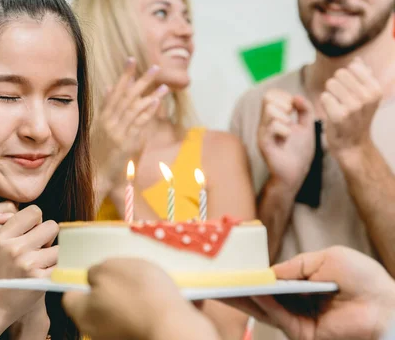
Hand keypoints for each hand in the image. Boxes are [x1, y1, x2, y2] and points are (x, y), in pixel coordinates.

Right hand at [0, 205, 58, 331]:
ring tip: (42, 260)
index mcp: (2, 237)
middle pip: (52, 226)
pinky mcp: (41, 280)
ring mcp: (30, 265)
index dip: (36, 220)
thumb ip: (5, 222)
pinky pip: (61, 264)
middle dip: (48, 235)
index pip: (34, 212)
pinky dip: (57, 267)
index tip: (31, 229)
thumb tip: (14, 207)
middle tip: (38, 246)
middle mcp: (16, 249)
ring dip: (54, 252)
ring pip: (60, 246)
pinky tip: (46, 271)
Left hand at [62, 258, 216, 339]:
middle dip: (108, 284)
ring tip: (143, 277)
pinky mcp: (140, 334)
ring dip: (129, 292)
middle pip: (95, 302)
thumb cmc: (138, 294)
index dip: (80, 279)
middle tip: (122, 269)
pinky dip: (145, 303)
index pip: (70, 295)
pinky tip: (156, 290)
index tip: (92, 268)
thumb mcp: (109, 268)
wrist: (174, 323)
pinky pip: (138, 314)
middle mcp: (96, 329)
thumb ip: (95, 271)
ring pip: (118, 307)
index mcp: (82, 313)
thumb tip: (93, 276)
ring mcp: (118, 335)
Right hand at [91, 57, 168, 184]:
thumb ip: (106, 108)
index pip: (115, 91)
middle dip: (141, 80)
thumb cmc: (96, 154)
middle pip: (127, 96)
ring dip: (151, 94)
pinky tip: (156, 102)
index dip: (124, 75)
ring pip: (135, 108)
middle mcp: (109, 122)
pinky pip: (138, 124)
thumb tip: (109, 87)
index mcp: (102, 117)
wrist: (93, 176)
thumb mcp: (98, 128)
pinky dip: (147, 112)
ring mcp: (117, 132)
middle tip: (155, 68)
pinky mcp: (125, 143)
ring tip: (164, 84)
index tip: (132, 60)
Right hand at [226, 246, 394, 339]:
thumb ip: (295, 266)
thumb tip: (269, 271)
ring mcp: (298, 319)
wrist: (386, 303)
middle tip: (214, 280)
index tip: (230, 267)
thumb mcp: (325, 259)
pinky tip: (253, 292)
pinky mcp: (303, 333)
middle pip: (260, 297)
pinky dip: (264, 305)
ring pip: (263, 309)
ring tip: (222, 286)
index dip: (251, 275)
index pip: (270, 280)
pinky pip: (278, 316)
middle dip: (238, 288)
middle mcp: (297, 303)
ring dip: (242, 298)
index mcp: (303, 284)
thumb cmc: (362, 278)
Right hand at [257, 89, 314, 192]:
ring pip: (270, 110)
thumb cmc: (299, 152)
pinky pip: (272, 126)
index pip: (271, 94)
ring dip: (285, 117)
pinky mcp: (264, 143)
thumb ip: (305, 110)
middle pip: (268, 98)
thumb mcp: (307, 127)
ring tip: (290, 129)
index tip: (294, 108)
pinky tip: (287, 138)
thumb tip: (296, 96)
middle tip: (292, 117)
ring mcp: (262, 133)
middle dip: (285, 104)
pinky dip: (284, 129)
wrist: (295, 174)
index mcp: (272, 118)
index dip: (284, 96)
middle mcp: (264, 123)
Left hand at [321, 58, 381, 158]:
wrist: (352, 144)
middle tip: (341, 100)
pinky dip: (324, 103)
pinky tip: (331, 112)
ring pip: (330, 84)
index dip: (346, 78)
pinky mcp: (339, 116)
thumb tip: (357, 60)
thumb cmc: (357, 117)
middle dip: (336, 85)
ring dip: (330, 94)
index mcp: (375, 89)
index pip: (353, 67)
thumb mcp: (366, 97)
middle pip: (339, 74)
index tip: (349, 92)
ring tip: (337, 106)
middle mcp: (367, 96)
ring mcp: (353, 107)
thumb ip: (362, 77)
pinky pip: (324, 96)